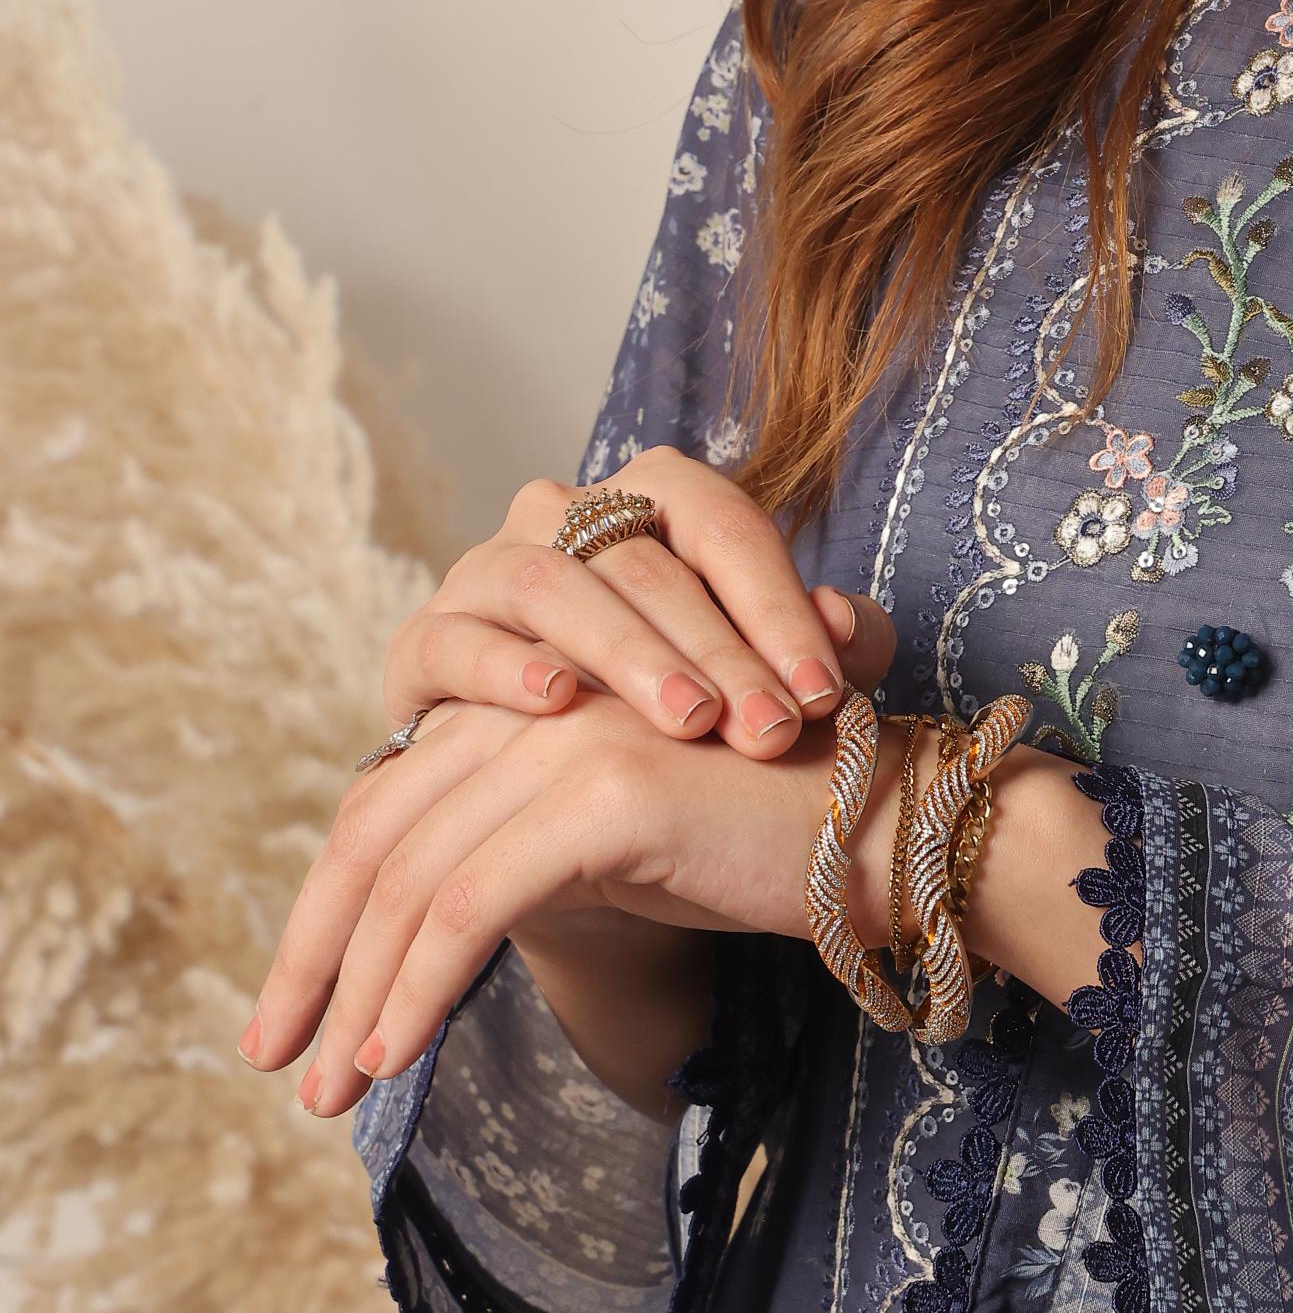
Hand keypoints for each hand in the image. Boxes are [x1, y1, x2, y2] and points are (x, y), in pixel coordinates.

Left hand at [247, 688, 862, 1117]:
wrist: (895, 835)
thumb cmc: (771, 848)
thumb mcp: (623, 851)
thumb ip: (527, 856)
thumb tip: (417, 947)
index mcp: (532, 706)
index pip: (388, 807)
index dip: (325, 917)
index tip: (294, 1018)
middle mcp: (539, 703)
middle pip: (375, 834)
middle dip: (313, 960)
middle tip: (274, 1060)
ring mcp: (570, 736)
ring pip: (412, 877)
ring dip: (358, 995)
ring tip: (331, 1091)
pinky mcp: (605, 790)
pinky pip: (470, 903)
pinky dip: (417, 988)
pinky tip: (391, 1057)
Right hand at [380, 446, 892, 758]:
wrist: (563, 812)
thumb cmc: (677, 729)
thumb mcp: (759, 689)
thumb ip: (821, 652)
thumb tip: (848, 622)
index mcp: (651, 501)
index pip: (724, 526)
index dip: (778, 607)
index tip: (824, 693)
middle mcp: (564, 515)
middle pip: (647, 562)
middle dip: (719, 650)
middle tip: (772, 729)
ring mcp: (486, 570)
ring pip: (554, 584)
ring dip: (626, 653)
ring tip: (689, 719)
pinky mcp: (424, 639)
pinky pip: (457, 638)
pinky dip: (507, 667)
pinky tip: (559, 703)